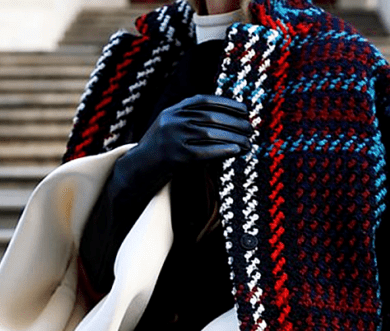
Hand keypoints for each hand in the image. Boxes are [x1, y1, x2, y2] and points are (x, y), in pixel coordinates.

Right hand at [116, 94, 251, 190]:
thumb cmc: (161, 151)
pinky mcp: (175, 157)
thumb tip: (225, 120)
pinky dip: (222, 150)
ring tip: (248, 142)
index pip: (203, 101)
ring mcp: (172, 138)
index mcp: (172, 111)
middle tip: (251, 129)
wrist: (138, 169)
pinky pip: (204, 152)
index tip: (244, 110)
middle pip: (210, 117)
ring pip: (209, 133)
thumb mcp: (172, 128)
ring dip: (233, 137)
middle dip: (234, 122)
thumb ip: (191, 120)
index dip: (226, 103)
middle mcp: (172, 120)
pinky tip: (236, 151)